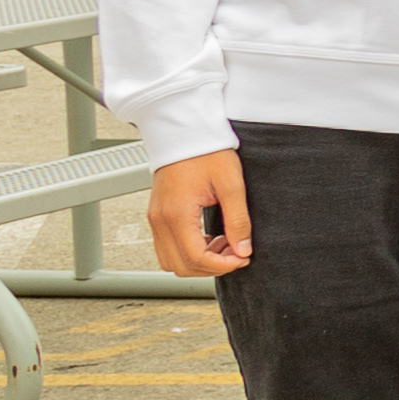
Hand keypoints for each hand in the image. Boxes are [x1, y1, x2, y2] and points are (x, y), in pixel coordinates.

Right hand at [147, 148, 251, 276]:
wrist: (186, 132)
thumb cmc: (207, 152)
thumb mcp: (231, 185)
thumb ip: (238, 220)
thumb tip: (243, 249)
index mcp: (176, 213)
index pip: (195, 258)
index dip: (222, 266)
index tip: (242, 258)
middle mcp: (160, 219)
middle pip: (179, 266)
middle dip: (211, 267)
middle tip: (236, 253)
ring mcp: (155, 218)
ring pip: (170, 260)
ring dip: (198, 261)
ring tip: (225, 244)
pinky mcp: (157, 215)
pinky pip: (167, 246)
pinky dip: (188, 251)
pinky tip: (211, 238)